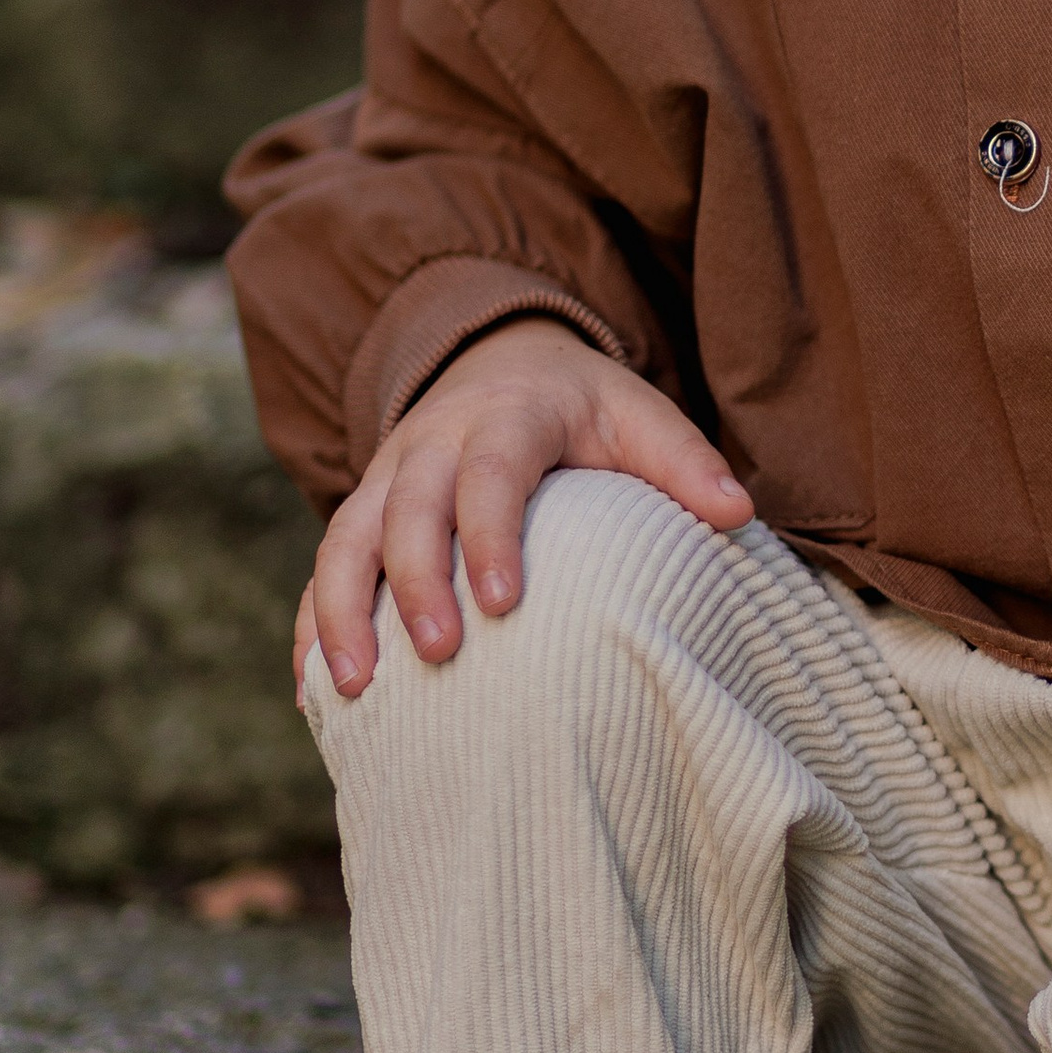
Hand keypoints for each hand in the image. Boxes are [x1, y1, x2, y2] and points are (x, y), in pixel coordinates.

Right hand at [297, 319, 749, 697]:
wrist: (500, 358)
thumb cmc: (584, 407)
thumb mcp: (639, 414)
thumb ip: (684, 462)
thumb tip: (738, 515)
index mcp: (506, 416)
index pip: (491, 472)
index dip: (491, 533)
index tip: (505, 602)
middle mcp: (432, 442)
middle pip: (406, 508)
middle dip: (414, 582)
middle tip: (436, 655)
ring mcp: (385, 477)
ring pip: (344, 539)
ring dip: (341, 613)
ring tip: (352, 691)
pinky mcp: (360, 511)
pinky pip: (323, 568)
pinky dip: (312, 626)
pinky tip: (315, 694)